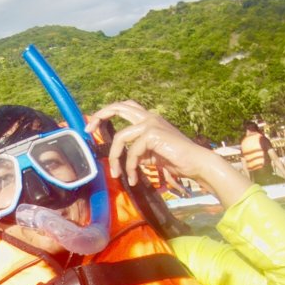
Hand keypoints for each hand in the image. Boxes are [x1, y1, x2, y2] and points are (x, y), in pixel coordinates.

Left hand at [86, 101, 250, 208]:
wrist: (196, 163)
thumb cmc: (176, 160)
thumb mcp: (150, 153)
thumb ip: (136, 150)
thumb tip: (121, 156)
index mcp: (149, 119)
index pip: (125, 108)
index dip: (107, 113)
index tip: (92, 127)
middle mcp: (150, 117)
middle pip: (119, 106)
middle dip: (100, 116)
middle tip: (88, 130)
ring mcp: (151, 124)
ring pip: (121, 138)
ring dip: (116, 159)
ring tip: (118, 175)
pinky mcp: (153, 134)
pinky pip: (132, 152)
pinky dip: (130, 167)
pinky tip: (134, 178)